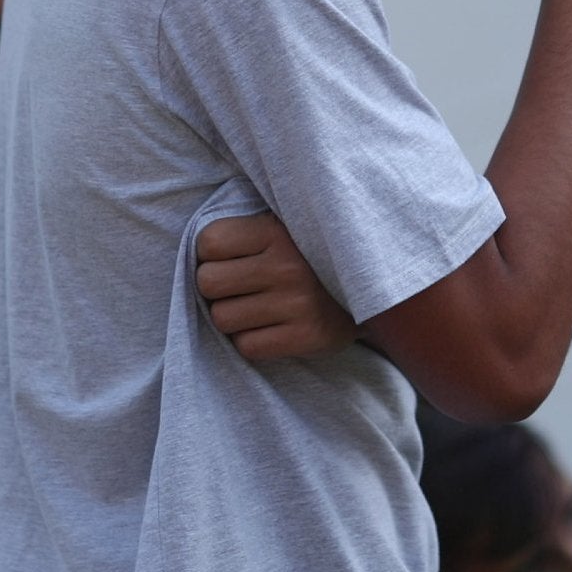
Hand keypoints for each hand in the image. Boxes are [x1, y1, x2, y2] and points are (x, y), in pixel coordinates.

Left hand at [195, 212, 356, 359]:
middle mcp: (286, 267)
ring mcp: (297, 304)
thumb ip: (246, 229)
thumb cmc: (310, 255)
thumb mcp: (285, 225)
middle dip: (216, 288)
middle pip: (207, 283)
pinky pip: (247, 347)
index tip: (230, 257)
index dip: (211, 253)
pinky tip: (271, 327)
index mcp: (277, 232)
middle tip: (239, 287)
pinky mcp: (307, 337)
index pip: (208, 242)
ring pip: (222, 319)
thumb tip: (195, 247)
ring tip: (257, 307)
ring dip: (232, 317)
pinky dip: (251, 341)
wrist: (376, 289)